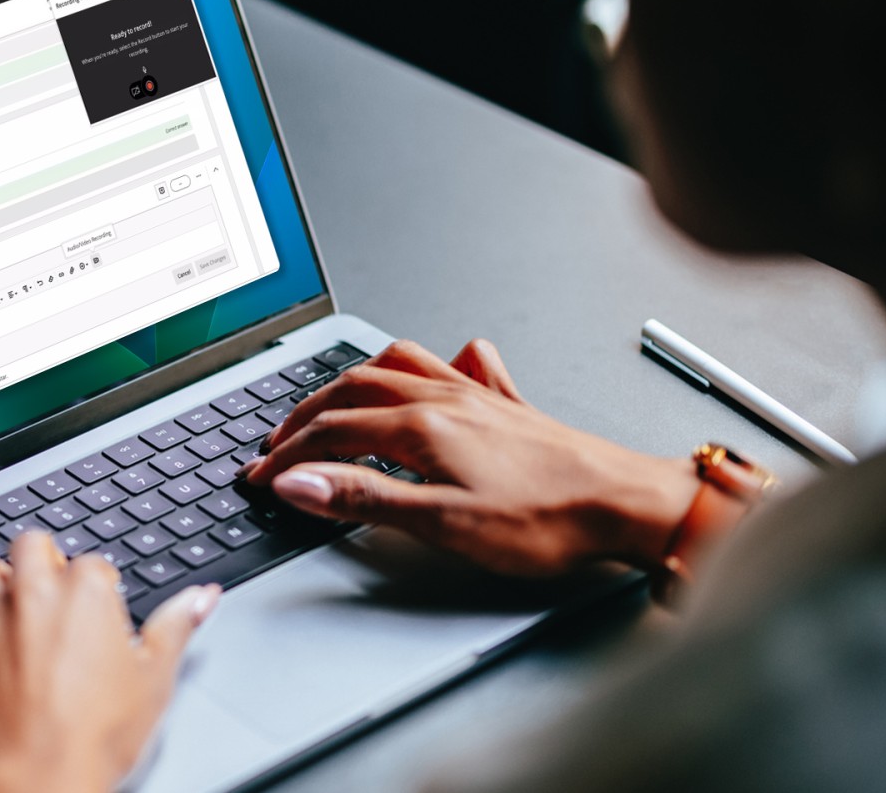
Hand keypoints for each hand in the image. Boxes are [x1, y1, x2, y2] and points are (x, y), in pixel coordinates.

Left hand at [0, 532, 220, 792]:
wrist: (40, 781)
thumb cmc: (97, 737)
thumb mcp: (155, 680)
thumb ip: (177, 626)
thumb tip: (202, 597)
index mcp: (85, 591)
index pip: (92, 563)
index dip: (97, 587)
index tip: (99, 611)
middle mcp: (32, 593)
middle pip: (30, 545)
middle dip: (40, 561)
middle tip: (51, 594)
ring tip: (1, 594)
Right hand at [243, 339, 698, 577]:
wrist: (625, 505)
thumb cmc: (547, 520)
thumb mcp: (442, 523)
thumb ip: (364, 498)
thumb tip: (298, 482)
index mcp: (421, 427)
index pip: (330, 433)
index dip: (286, 457)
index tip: (260, 477)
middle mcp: (445, 399)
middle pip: (352, 389)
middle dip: (305, 413)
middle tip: (277, 440)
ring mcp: (477, 397)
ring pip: (398, 366)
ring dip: (353, 378)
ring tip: (330, 396)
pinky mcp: (508, 406)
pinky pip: (461, 365)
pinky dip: (435, 362)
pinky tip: (442, 367)